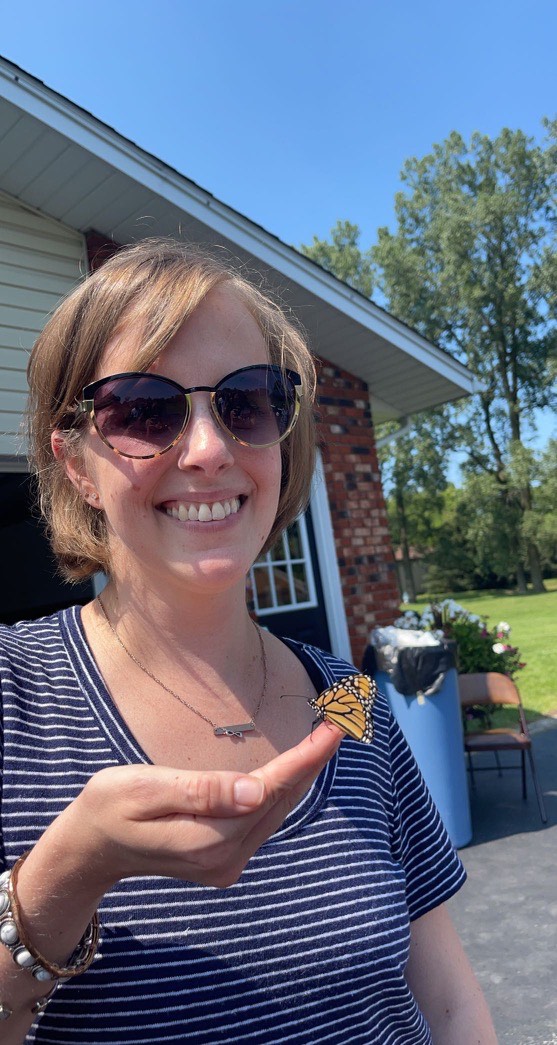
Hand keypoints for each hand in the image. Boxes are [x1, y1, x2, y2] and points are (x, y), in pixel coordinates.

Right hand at [44, 721, 343, 893]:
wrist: (91, 848)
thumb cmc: (109, 807)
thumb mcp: (143, 790)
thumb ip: (201, 791)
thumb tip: (257, 790)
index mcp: (207, 839)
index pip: (270, 791)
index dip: (306, 757)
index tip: (336, 727)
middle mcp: (226, 858)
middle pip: (282, 801)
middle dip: (315, 759)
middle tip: (344, 717)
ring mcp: (227, 864)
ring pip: (278, 810)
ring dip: (305, 772)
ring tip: (330, 733)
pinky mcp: (226, 860)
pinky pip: (266, 818)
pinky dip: (285, 788)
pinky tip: (297, 764)